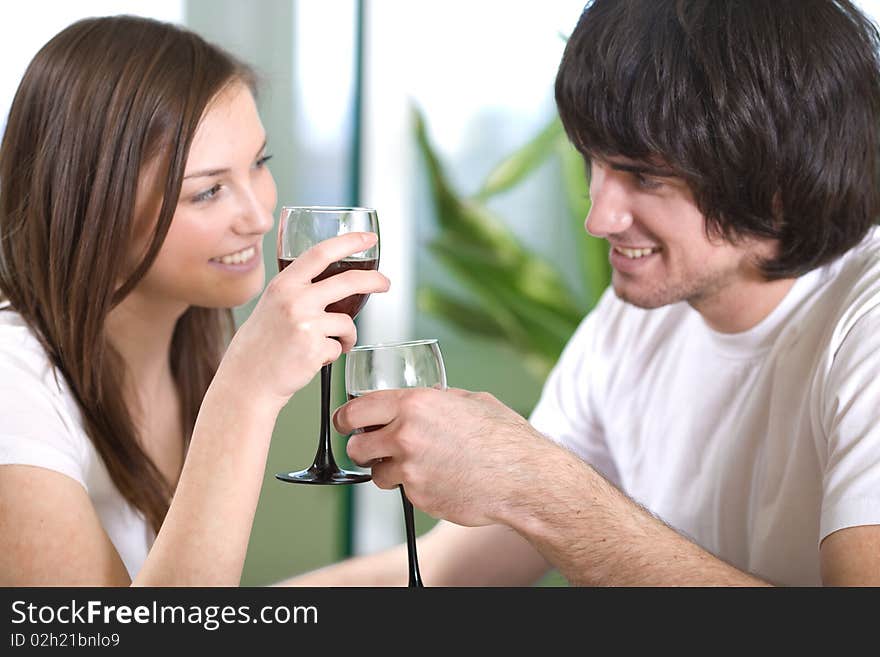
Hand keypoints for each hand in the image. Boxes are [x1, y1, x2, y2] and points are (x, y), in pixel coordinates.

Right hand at [219, 232, 388, 410]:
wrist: (246, 381)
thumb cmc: (260, 346)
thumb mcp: (271, 306)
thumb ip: (297, 292)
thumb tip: (334, 285)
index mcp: (283, 285)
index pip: (320, 253)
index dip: (348, 242)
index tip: (368, 238)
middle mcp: (294, 300)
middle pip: (348, 281)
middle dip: (374, 280)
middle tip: (385, 283)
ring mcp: (306, 325)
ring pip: (347, 322)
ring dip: (346, 336)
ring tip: (327, 345)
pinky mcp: (315, 349)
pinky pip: (339, 347)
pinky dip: (332, 354)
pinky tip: (311, 360)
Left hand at [334, 388, 552, 526]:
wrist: (523, 477)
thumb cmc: (504, 437)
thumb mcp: (470, 400)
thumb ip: (437, 398)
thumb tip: (423, 396)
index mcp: (414, 404)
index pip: (355, 410)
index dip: (346, 419)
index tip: (345, 424)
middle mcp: (406, 434)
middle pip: (355, 446)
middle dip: (363, 449)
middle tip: (378, 449)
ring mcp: (410, 468)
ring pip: (376, 473)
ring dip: (389, 471)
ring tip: (417, 466)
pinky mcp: (418, 496)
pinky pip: (402, 492)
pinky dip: (413, 488)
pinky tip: (438, 479)